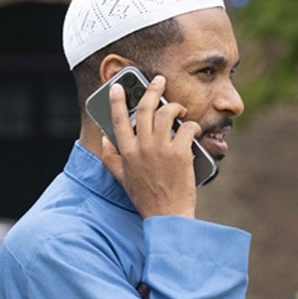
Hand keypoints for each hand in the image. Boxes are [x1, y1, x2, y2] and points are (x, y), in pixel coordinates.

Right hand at [99, 75, 198, 218]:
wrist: (168, 216)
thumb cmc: (146, 199)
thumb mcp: (122, 179)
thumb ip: (111, 158)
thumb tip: (104, 139)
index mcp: (126, 153)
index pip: (117, 120)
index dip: (116, 100)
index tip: (118, 87)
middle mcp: (142, 148)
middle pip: (145, 109)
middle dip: (152, 90)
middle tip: (159, 81)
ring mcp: (161, 149)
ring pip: (166, 114)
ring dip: (175, 107)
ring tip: (180, 109)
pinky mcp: (180, 153)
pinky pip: (186, 128)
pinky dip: (191, 125)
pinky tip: (193, 129)